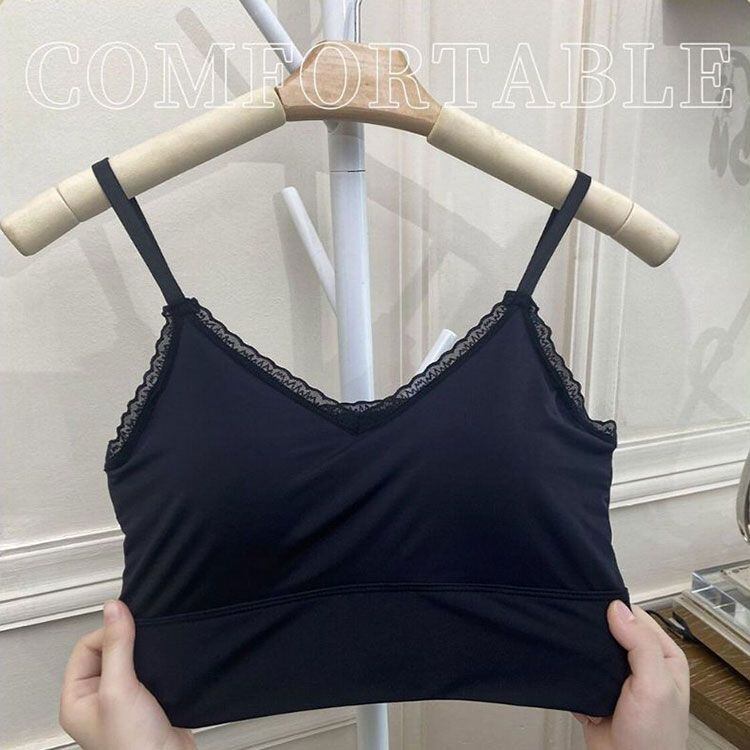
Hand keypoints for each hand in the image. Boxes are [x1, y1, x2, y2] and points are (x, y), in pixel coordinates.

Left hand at [60, 599, 195, 749]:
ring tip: (153, 656)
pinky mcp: (148, 699)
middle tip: (142, 640)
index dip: (107, 633)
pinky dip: (158, 662)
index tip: (128, 626)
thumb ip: (117, 646)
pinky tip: (164, 665)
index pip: (86, 647)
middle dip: (127, 641)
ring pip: (131, 658)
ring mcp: (123, 700)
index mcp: (77, 698)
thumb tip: (114, 608)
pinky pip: (149, 669)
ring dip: (144, 652)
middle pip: (108, 649)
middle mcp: (97, 698)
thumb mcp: (120, 688)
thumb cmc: (135, 746)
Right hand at [574, 601, 689, 749]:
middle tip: (579, 629)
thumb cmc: (654, 740)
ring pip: (594, 649)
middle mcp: (641, 664)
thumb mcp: (655, 685)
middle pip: (612, 631)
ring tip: (574, 653)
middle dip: (595, 632)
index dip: (616, 611)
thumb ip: (641, 645)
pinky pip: (580, 671)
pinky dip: (574, 672)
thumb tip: (618, 608)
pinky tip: (573, 675)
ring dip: (582, 653)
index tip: (595, 606)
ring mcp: (618, 678)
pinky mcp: (597, 691)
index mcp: (663, 656)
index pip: (636, 618)